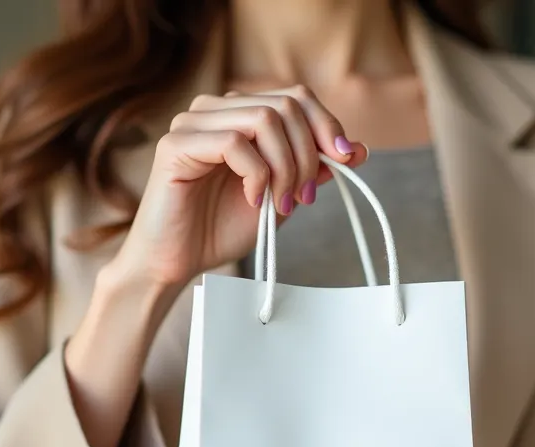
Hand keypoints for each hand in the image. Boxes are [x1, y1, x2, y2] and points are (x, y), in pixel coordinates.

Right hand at [112, 85, 367, 289]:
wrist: (176, 263)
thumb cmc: (219, 229)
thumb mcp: (280, 197)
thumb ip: (311, 171)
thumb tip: (358, 149)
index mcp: (238, 114)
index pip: (294, 96)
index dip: (326, 125)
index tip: (344, 160)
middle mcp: (214, 110)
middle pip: (285, 104)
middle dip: (307, 153)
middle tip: (303, 196)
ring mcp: (192, 123)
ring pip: (263, 119)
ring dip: (285, 166)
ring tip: (281, 203)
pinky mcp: (176, 145)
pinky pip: (234, 144)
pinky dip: (257, 175)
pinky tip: (254, 201)